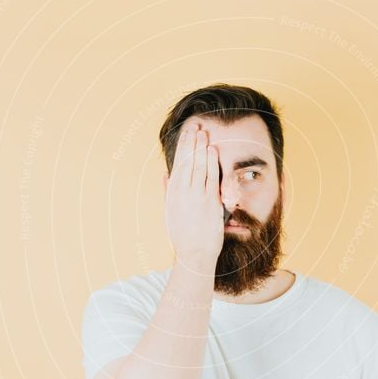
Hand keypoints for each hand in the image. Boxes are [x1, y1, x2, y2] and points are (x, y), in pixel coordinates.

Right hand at [164, 124, 223, 267]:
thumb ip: (168, 190)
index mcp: (173, 192)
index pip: (179, 163)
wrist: (194, 253)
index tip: (187, 132)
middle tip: (196, 125)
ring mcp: (197, 196)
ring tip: (204, 133)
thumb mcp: (170, 210)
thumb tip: (165, 174)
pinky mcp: (210, 202)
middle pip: (188, 161)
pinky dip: (211, 163)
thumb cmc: (182, 233)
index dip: (183, 146)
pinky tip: (211, 151)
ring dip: (202, 148)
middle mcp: (184, 192)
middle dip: (192, 142)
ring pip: (199, 167)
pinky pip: (210, 178)